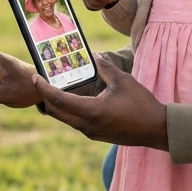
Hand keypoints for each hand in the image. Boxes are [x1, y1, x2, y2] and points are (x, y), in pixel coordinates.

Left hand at [32, 56, 168, 149]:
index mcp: (90, 111)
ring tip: (53, 88)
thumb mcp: (123, 80)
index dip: (43, 88)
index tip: (35, 77)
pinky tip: (71, 100)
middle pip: (56, 112)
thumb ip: (105, 67)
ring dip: (56, 105)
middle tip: (40, 82)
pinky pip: (75, 122)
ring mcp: (90, 132)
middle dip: (44, 97)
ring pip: (64, 118)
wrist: (156, 129)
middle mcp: (86, 125)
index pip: (58, 100)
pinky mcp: (96, 135)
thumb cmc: (141, 104)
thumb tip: (94, 55)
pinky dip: (68, 110)